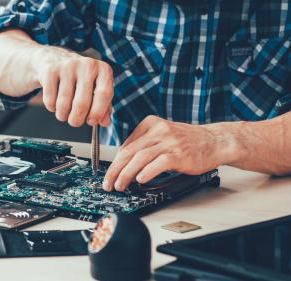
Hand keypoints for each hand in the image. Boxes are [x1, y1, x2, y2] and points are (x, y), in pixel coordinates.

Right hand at [33, 46, 113, 126]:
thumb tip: (105, 122)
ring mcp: (68, 66)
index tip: (91, 121)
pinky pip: (50, 100)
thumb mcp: (95, 88)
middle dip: (76, 119)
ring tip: (63, 113)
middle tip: (74, 122)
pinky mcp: (50, 70)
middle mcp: (87, 65)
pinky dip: (51, 107)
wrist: (54, 59)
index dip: (97, 112)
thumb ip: (104, 106)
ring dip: (62, 115)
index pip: (104, 94)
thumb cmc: (79, 79)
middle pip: (81, 103)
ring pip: (64, 104)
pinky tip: (54, 102)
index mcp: (103, 70)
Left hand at [103, 115, 239, 190]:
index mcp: (150, 124)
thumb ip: (145, 145)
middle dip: (115, 170)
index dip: (115, 162)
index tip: (109, 174)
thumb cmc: (188, 142)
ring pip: (140, 158)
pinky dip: (147, 172)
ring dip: (126, 174)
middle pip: (129, 151)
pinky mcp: (179, 154)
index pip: (126, 145)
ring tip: (120, 185)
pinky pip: (158, 163)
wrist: (216, 141)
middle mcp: (158, 131)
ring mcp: (169, 142)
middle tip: (108, 183)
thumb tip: (124, 164)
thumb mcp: (163, 136)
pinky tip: (140, 180)